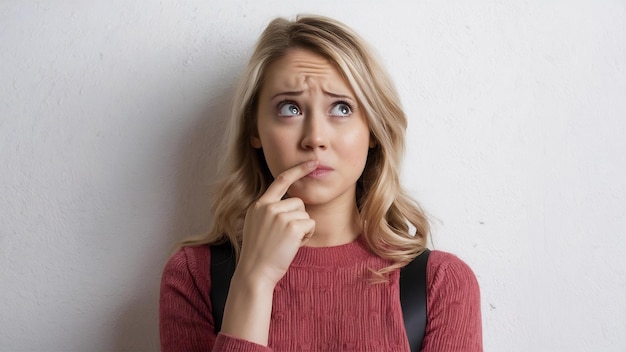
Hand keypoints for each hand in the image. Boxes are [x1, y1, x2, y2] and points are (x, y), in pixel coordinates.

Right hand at [236, 160, 318, 288]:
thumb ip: (270, 212)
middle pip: (298, 202)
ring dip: (302, 228)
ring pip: (305, 213)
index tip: (312, 163)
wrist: (254, 273)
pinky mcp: (290, 226)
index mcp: (259, 205)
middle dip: (298, 218)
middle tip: (285, 237)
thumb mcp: (258, 226)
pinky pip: (310, 224)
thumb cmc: (260, 253)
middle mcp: (268, 206)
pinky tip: (293, 245)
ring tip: (287, 242)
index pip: (280, 180)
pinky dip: (306, 235)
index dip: (298, 170)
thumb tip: (291, 203)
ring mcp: (279, 216)